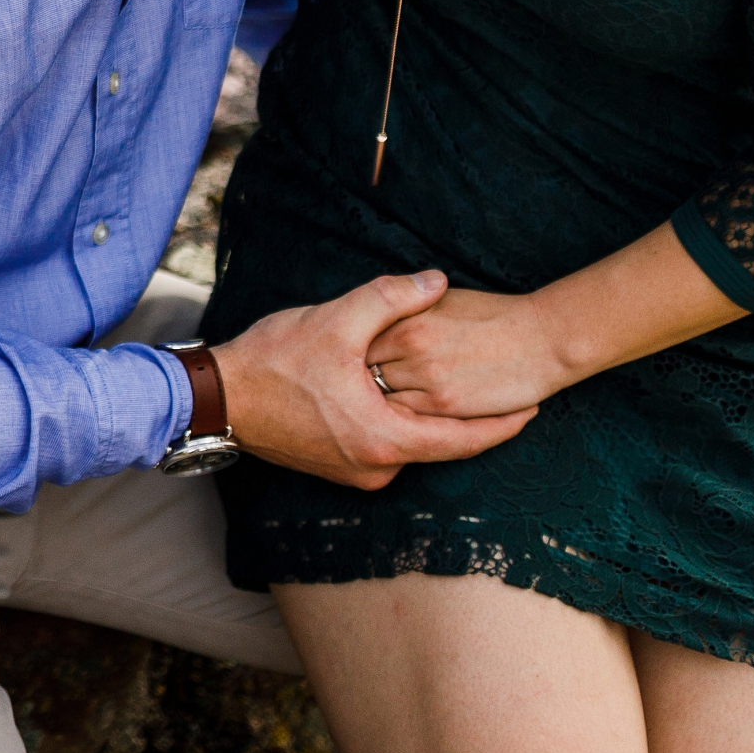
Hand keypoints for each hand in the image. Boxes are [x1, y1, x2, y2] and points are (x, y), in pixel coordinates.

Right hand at [209, 270, 537, 489]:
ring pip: (410, 443)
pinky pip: (385, 444)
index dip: (502, 424)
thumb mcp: (337, 321)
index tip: (534, 409)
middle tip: (503, 391)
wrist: (219, 398)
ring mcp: (355, 472)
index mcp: (384, 439)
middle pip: (439, 443)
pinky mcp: (338, 466)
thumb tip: (437, 280)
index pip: (463, 440)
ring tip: (457, 388)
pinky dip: (402, 422)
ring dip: (430, 417)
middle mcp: (375, 467)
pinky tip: (404, 394)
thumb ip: (392, 298)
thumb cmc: (274, 364)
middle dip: (470, 417)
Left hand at [365, 284, 577, 419]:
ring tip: (374, 412)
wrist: (541, 338)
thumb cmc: (492, 315)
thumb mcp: (440, 302)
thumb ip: (404, 313)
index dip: (351, 356)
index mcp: (405, 317)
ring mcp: (426, 376)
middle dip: (357, 384)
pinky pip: (410, 419)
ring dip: (377, 407)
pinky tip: (401, 422)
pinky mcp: (446, 404)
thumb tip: (375, 327)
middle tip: (354, 394)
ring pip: (383, 400)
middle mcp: (409, 344)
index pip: (358, 341)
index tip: (350, 367)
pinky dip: (403, 421)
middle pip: (364, 372)